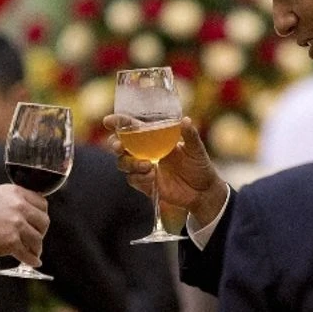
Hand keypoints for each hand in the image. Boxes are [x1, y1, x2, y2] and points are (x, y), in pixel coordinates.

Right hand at [0, 184, 49, 265]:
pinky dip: (32, 260)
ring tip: (33, 250)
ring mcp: (16, 224)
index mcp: (15, 193)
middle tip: (37, 236)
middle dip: (42, 231)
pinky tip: (33, 261)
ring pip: (38, 239)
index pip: (42, 202)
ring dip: (37, 247)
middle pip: (44, 221)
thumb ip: (11, 198)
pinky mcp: (10, 242)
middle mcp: (18, 207)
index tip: (39, 220)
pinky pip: (28, 254)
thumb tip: (24, 205)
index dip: (42, 213)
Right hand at [103, 115, 227, 224]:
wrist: (203, 191)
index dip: (118, 123)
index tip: (108, 121)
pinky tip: (153, 176)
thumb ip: (190, 135)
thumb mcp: (196, 148)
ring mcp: (144, 168)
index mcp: (154, 138)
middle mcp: (145, 151)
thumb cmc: (199, 165)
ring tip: (147, 165)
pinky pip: (133, 179)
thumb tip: (185, 120)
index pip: (132, 127)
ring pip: (123, 163)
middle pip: (120, 145)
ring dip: (130, 163)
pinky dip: (140, 177)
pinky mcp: (145, 184)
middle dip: (115, 144)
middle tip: (119, 146)